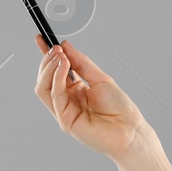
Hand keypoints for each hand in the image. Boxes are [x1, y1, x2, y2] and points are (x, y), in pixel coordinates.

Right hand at [32, 35, 148, 161]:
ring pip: (43, 87)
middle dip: (47, 60)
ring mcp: (64, 111)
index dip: (46, 56)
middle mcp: (68, 101)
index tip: (42, 39)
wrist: (130, 131)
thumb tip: (66, 46)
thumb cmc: (120, 109)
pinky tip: (64, 66)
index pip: (55, 71)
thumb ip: (81, 62)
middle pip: (45, 79)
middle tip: (55, 48)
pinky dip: (57, 77)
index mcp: (76, 91)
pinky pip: (54, 95)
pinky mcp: (65, 120)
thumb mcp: (100, 78)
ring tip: (59, 56)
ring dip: (49, 68)